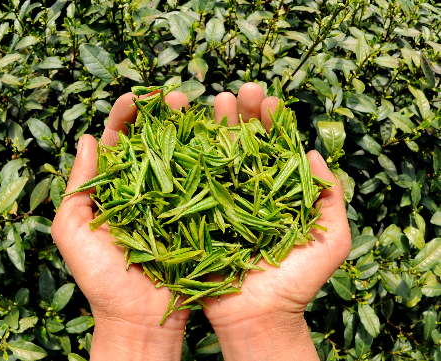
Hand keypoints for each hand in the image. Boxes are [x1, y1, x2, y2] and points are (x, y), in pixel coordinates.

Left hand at [51, 91, 189, 360]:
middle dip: (160, 116)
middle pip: (151, 144)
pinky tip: (217, 141)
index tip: (135, 97)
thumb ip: (79, 186)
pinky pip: (201, 185)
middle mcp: (143, 190)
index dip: (125, 117)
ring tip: (197, 108)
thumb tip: (87, 138)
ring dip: (187, 132)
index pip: (118, 144)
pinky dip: (208, 162)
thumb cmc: (101, 280)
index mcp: (111, 190)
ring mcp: (171, 202)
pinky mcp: (194, 217)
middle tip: (174, 97)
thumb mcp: (74, 230)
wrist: (140, 320)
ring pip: (179, 159)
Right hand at [204, 83, 351, 359]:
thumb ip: (330, 197)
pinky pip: (189, 185)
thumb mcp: (332, 240)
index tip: (269, 101)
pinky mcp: (196, 216)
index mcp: (278, 192)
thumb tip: (312, 153)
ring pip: (215, 158)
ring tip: (212, 101)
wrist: (258, 318)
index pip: (275, 149)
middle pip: (243, 147)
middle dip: (242, 117)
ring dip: (213, 128)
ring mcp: (220, 202)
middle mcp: (247, 191)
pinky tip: (182, 135)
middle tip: (240, 91)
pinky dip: (185, 159)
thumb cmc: (297, 283)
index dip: (272, 123)